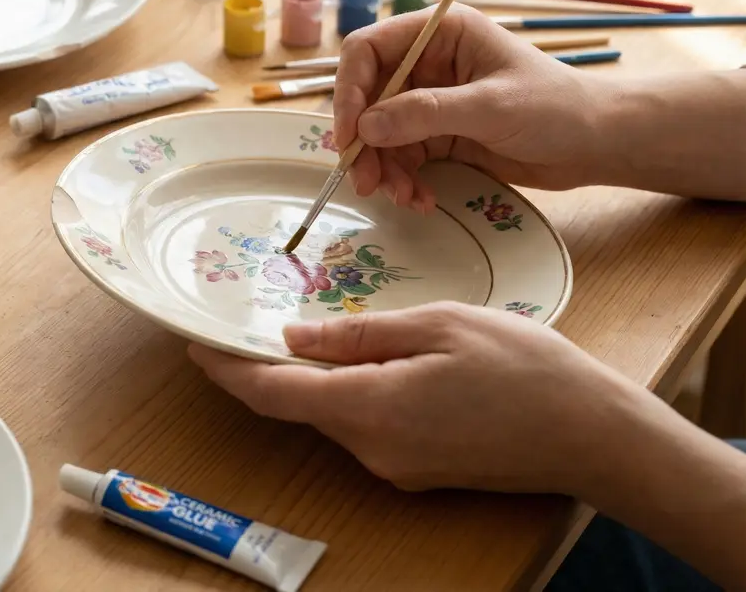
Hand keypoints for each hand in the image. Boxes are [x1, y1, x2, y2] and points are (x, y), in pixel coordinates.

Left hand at [188, 303, 657, 494]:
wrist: (594, 436)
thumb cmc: (525, 370)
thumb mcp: (439, 325)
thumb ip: (360, 335)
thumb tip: (294, 336)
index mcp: (369, 409)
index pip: (273, 392)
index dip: (228, 369)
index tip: (195, 343)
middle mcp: (371, 449)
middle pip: (297, 404)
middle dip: (264, 367)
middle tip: (244, 320)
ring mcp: (394, 466)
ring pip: (331, 414)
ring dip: (309, 379)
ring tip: (300, 331)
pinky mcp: (416, 470)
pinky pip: (364, 425)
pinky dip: (346, 394)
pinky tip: (360, 361)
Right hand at [333, 5, 607, 211]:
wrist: (598, 144)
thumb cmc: (556, 108)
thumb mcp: (491, 107)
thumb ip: (426, 114)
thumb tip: (366, 127)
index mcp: (439, 34)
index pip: (368, 51)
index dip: (349, 90)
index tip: (348, 134)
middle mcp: (427, 63)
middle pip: (367, 98)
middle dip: (363, 142)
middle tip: (365, 182)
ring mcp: (431, 101)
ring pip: (380, 134)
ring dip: (384, 169)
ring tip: (404, 198)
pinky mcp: (439, 136)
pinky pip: (402, 158)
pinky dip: (404, 181)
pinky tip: (421, 200)